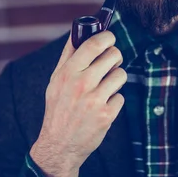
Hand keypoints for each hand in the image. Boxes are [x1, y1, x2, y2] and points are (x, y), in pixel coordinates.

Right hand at [29, 31, 125, 176]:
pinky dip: (114, 101)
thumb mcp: (56, 80)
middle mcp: (82, 84)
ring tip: (105, 87)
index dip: (107, 37)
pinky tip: (102, 107)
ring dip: (116, 80)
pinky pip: (121, 96)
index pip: (94, 44)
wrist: (59, 145)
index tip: (110, 39)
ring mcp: (95, 100)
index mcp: (68, 72)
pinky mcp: (107, 115)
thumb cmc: (58, 108)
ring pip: (121, 74)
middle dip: (115, 58)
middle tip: (110, 64)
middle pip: (114, 55)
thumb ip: (68, 55)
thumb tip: (78, 31)